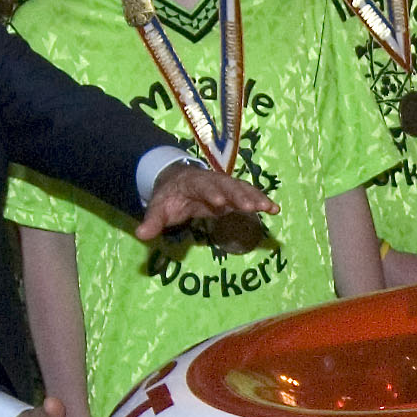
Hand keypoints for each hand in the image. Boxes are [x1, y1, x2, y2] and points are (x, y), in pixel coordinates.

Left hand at [138, 159, 271, 238]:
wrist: (178, 181)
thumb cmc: (170, 196)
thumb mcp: (158, 207)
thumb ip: (152, 221)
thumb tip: (141, 235)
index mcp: (194, 183)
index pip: (203, 186)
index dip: (211, 193)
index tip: (219, 203)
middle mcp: (213, 181)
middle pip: (228, 185)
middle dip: (239, 194)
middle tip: (251, 206)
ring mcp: (225, 186)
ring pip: (242, 189)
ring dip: (255, 197)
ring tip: (268, 208)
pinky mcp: (234, 194)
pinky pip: (249, 196)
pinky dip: (261, 201)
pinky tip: (274, 210)